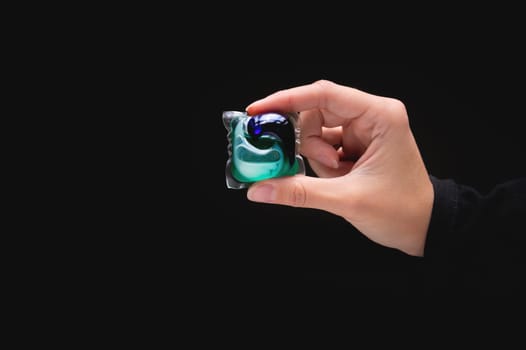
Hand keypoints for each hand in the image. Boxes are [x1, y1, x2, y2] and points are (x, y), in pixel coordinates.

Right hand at [245, 80, 433, 255]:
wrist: (423, 227)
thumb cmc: (401, 210)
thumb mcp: (346, 200)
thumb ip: (299, 191)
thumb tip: (260, 189)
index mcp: (379, 116)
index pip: (323, 95)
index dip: (286, 100)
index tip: (257, 110)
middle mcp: (371, 115)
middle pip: (315, 114)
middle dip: (310, 144)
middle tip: (323, 168)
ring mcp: (362, 130)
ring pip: (316, 132)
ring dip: (318, 159)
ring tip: (340, 179)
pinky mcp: (355, 144)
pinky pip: (323, 146)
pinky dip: (322, 164)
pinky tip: (339, 179)